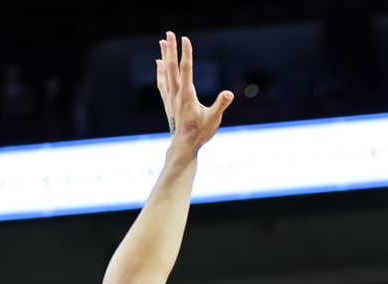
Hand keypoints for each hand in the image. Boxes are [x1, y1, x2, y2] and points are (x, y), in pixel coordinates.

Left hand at [156, 32, 232, 155]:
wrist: (184, 145)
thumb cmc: (200, 133)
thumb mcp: (214, 119)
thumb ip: (221, 105)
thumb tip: (230, 94)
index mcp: (187, 94)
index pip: (186, 69)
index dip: (186, 53)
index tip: (185, 38)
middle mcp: (176, 93)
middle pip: (172, 66)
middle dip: (171, 49)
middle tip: (169, 33)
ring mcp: (170, 97)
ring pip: (165, 72)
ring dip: (164, 56)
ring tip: (162, 42)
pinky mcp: (168, 101)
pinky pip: (162, 81)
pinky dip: (160, 70)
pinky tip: (158, 63)